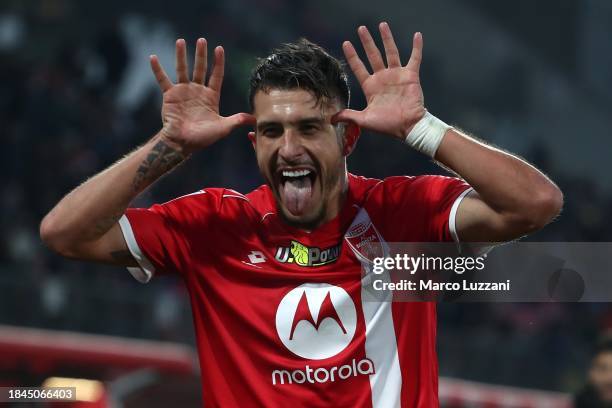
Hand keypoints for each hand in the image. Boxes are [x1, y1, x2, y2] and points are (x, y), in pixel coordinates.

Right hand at [150, 38, 254, 154]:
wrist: (182, 143)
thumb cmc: (202, 138)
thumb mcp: (223, 128)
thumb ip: (237, 120)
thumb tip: (255, 119)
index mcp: (211, 97)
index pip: (216, 75)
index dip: (218, 62)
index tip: (219, 48)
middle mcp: (197, 91)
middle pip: (200, 68)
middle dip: (201, 54)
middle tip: (202, 40)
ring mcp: (183, 92)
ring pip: (182, 69)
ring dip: (181, 55)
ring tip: (181, 41)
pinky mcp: (170, 95)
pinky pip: (162, 80)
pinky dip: (157, 69)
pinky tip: (153, 58)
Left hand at [333, 22, 425, 139]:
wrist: (407, 127)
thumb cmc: (387, 125)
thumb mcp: (364, 120)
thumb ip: (348, 116)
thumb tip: (331, 119)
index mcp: (370, 86)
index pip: (358, 68)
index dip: (352, 56)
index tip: (346, 43)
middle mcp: (382, 78)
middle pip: (373, 55)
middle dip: (367, 42)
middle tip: (361, 29)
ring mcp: (396, 75)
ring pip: (391, 52)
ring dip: (387, 38)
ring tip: (382, 25)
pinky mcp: (410, 76)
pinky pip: (415, 58)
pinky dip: (417, 47)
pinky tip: (417, 35)